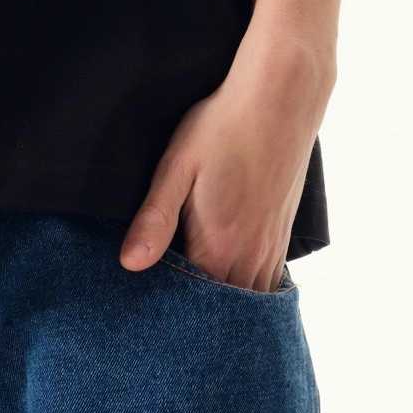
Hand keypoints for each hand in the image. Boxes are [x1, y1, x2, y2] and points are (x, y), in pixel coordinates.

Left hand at [119, 38, 328, 293]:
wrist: (280, 97)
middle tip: (164, 312)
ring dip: (223, 306)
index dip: (163, 309)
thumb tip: (129, 264)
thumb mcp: (177, 167)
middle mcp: (250, 256)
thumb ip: (154, 220)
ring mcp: (271, 247)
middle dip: (193, 315)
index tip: (143, 307)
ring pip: (248, 300)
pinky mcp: (282, 234)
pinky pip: (267, 282)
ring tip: (194, 305)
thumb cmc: (223, 126)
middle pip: (219, 310)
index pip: (187, 303)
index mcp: (219, 247)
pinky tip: (227, 282)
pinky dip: (247, 292)